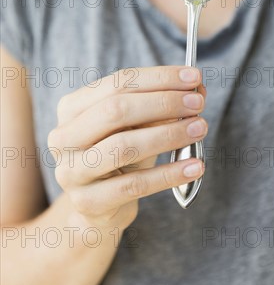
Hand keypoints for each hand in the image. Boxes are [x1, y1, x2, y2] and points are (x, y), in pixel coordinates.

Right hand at [48, 66, 206, 230]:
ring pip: (124, 146)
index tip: (193, 77)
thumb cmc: (119, 154)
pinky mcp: (88, 202)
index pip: (119, 82)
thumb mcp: (136, 126)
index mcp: (72, 107)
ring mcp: (72, 171)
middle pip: (116, 110)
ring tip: (199, 128)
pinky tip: (194, 166)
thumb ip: (160, 105)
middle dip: (163, 103)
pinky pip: (134, 185)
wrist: (99, 207)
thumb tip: (195, 90)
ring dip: (168, 134)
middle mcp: (64, 136)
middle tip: (197, 103)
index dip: (159, 78)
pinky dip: (169, 175)